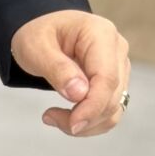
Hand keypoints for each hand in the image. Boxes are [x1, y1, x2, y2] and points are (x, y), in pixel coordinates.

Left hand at [10, 10, 130, 137]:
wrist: (42, 31)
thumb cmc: (37, 34)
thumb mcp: (35, 47)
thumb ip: (56, 68)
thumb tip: (79, 94)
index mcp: (101, 34)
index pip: (106, 78)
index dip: (92, 106)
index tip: (72, 124)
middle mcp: (117, 50)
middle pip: (112, 96)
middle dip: (84, 117)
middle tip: (48, 117)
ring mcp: (119, 67)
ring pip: (113, 108)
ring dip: (85, 123)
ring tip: (52, 117)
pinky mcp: (114, 82)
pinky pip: (108, 111)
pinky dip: (88, 122)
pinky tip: (64, 117)